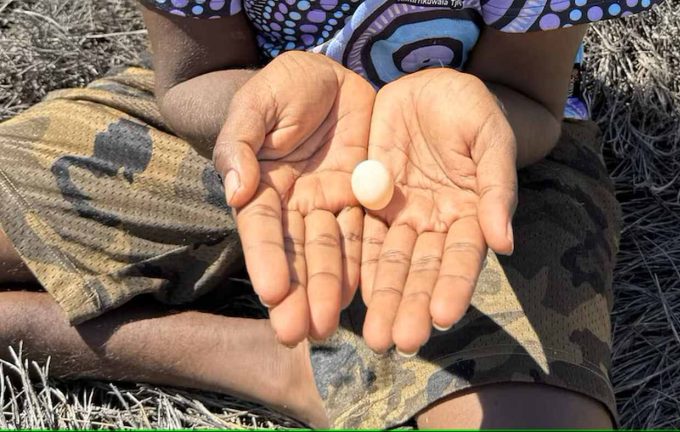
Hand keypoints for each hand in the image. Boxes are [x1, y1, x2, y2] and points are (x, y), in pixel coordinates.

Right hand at [214, 51, 375, 344]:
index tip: (272, 293)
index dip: (267, 259)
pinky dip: (362, 265)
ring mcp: (331, 203)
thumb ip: (241, 142)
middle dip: (297, 292)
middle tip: (298, 332)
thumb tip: (235, 191)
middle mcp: (296, 203)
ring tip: (327, 326)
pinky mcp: (364, 198)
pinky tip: (360, 295)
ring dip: (327, 289)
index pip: (264, 228)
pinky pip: (365, 234)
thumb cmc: (285, 84)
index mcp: (264, 185)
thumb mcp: (257, 103)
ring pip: (330, 252)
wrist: (331, 74)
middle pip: (297, 252)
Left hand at [361, 68, 517, 354]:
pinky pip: (359, 235)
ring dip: (382, 298)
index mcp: (470, 213)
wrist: (430, 87)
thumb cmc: (472, 109)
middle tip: (398, 341)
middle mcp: (435, 224)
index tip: (442, 317)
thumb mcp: (489, 138)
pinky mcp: (370, 201)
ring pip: (389, 262)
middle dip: (410, 305)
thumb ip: (495, 187)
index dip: (453, 285)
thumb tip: (506, 243)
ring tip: (373, 336)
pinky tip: (346, 294)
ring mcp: (402, 215)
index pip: (462, 257)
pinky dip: (354, 264)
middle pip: (422, 270)